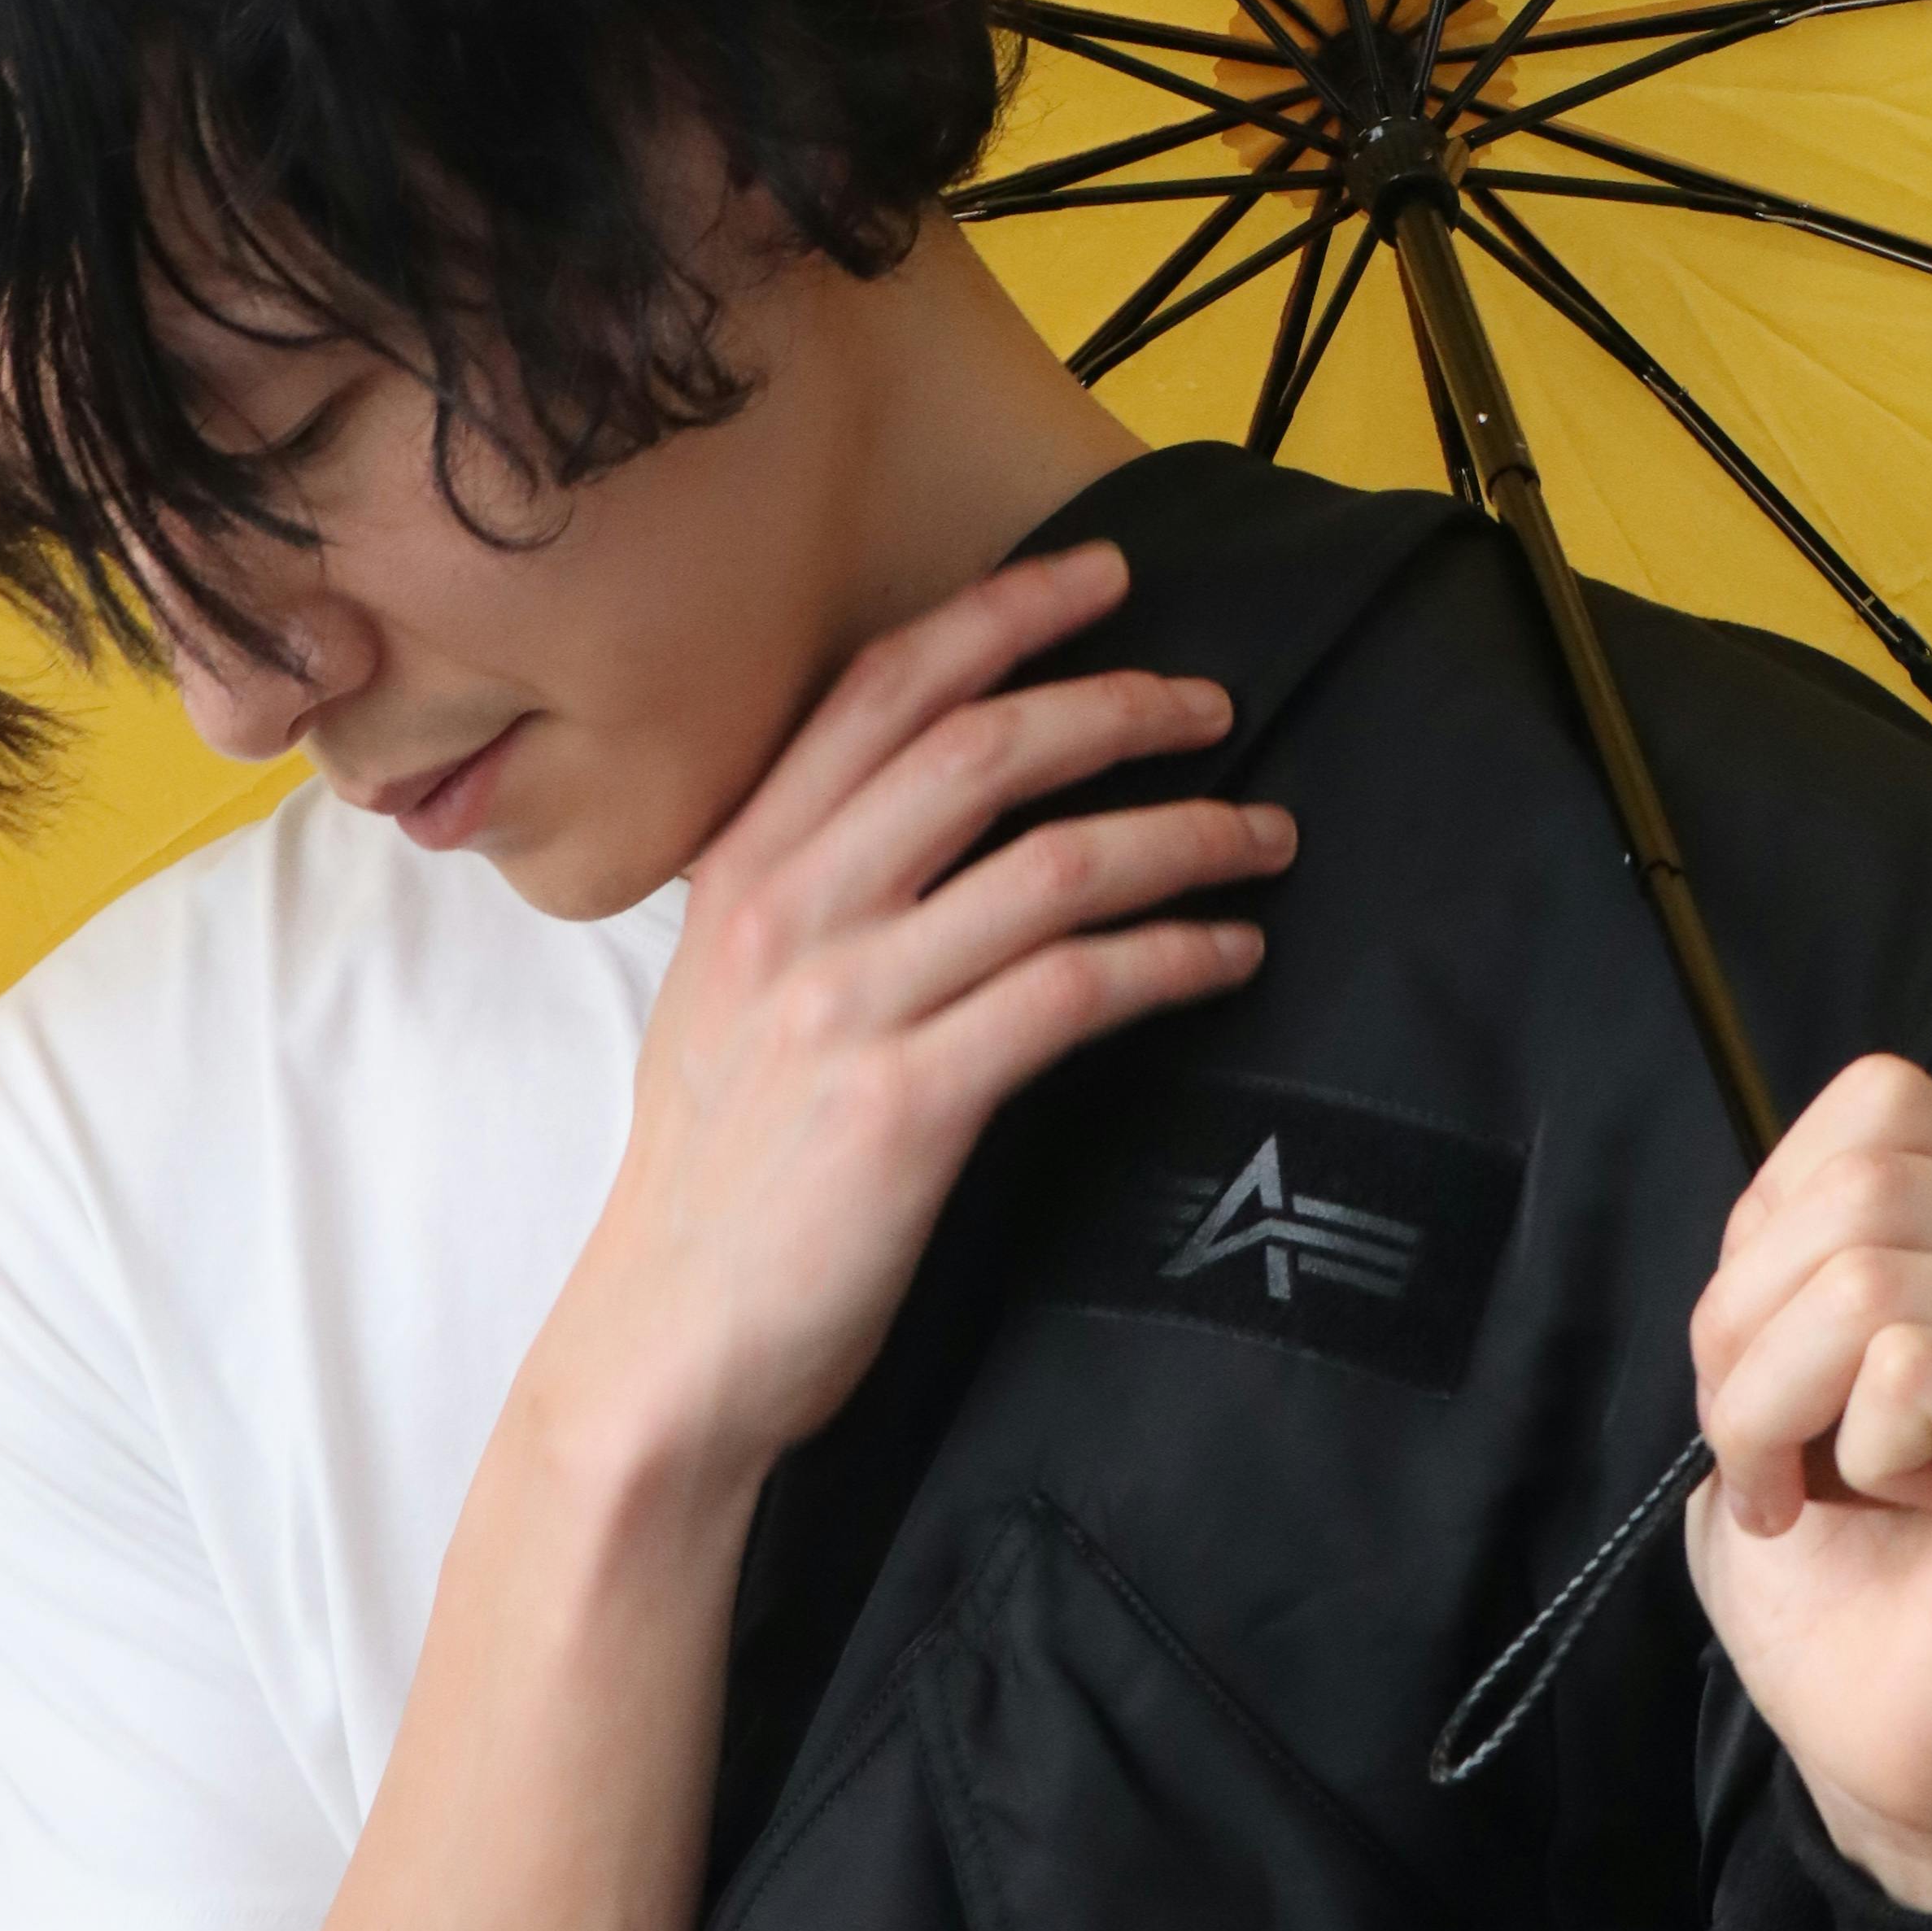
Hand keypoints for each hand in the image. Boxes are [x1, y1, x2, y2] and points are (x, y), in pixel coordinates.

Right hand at [527, 541, 1289, 1502]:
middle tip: (1213, 703)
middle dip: (1119, 704)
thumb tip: (922, 808)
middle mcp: (789, 915)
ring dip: (1185, 835)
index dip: (1004, 615)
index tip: (1105, 579)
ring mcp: (847, 1007)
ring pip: (1054, 864)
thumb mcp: (718, 995)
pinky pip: (1074, 990)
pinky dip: (1173, 955)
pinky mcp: (908, 1105)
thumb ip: (803, 890)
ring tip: (1265, 837)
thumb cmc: (714, 1179)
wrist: (666, 1351)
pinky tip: (1231, 953)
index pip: (884, 690)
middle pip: (983, 748)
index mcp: (741, 870)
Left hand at [1684, 1052, 1931, 1912]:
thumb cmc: (1836, 1546)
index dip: (1771, 1232)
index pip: (1876, 1104)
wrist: (1887, 1732)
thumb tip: (1792, 1194)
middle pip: (1856, 1191)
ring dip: (1783, 1405)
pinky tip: (1906, 1506)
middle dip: (1749, 1333)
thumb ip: (1797, 1236)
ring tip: (1836, 1483)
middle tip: (1778, 1448)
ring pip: (1865, 1278)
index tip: (1774, 1360)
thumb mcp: (1772, 1345)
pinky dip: (1855, 1451)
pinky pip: (1908, 1370)